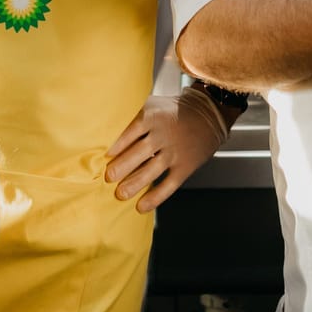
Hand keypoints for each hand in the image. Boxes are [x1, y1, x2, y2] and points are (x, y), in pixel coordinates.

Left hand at [103, 89, 229, 213]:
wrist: (208, 113)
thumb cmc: (171, 111)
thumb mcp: (152, 105)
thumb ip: (132, 117)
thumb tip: (103, 134)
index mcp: (152, 116)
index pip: (130, 131)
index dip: (116, 145)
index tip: (103, 156)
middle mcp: (163, 134)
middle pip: (139, 152)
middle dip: (122, 167)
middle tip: (108, 177)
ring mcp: (175, 151)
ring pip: (152, 171)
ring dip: (135, 184)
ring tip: (120, 194)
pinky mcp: (185, 166)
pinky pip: (169, 185)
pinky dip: (156, 197)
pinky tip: (142, 206)